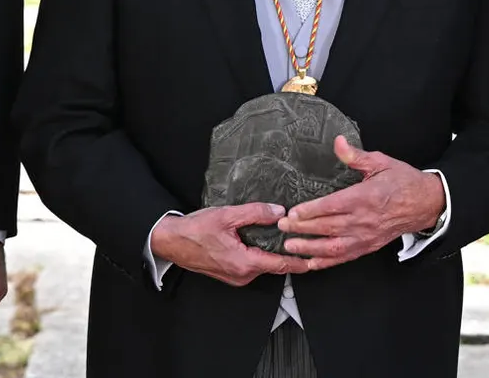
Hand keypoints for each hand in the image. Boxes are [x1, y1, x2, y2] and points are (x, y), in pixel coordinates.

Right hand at [150, 203, 311, 286]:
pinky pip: (252, 264)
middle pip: (274, 264)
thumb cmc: (195, 230)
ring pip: (263, 264)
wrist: (172, 242)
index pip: (280, 265)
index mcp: (244, 263)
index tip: (315, 259)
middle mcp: (242, 275)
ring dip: (271, 252)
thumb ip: (255, 213)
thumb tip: (278, 211)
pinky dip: (260, 254)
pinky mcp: (231, 274)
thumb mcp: (227, 215)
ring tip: (281, 234)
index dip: (300, 262)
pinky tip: (260, 239)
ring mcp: (236, 277)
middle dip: (287, 252)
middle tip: (300, 236)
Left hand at [277, 136, 444, 269]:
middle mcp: (363, 220)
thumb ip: (356, 156)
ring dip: (309, 248)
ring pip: (333, 247)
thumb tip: (337, 142)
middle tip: (282, 227)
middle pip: (327, 227)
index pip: (332, 206)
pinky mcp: (368, 247)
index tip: (292, 212)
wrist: (426, 204)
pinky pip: (344, 257)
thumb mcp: (381, 162)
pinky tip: (310, 262)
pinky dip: (326, 262)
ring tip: (289, 246)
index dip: (310, 211)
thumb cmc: (403, 181)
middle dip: (302, 228)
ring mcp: (366, 236)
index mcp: (365, 198)